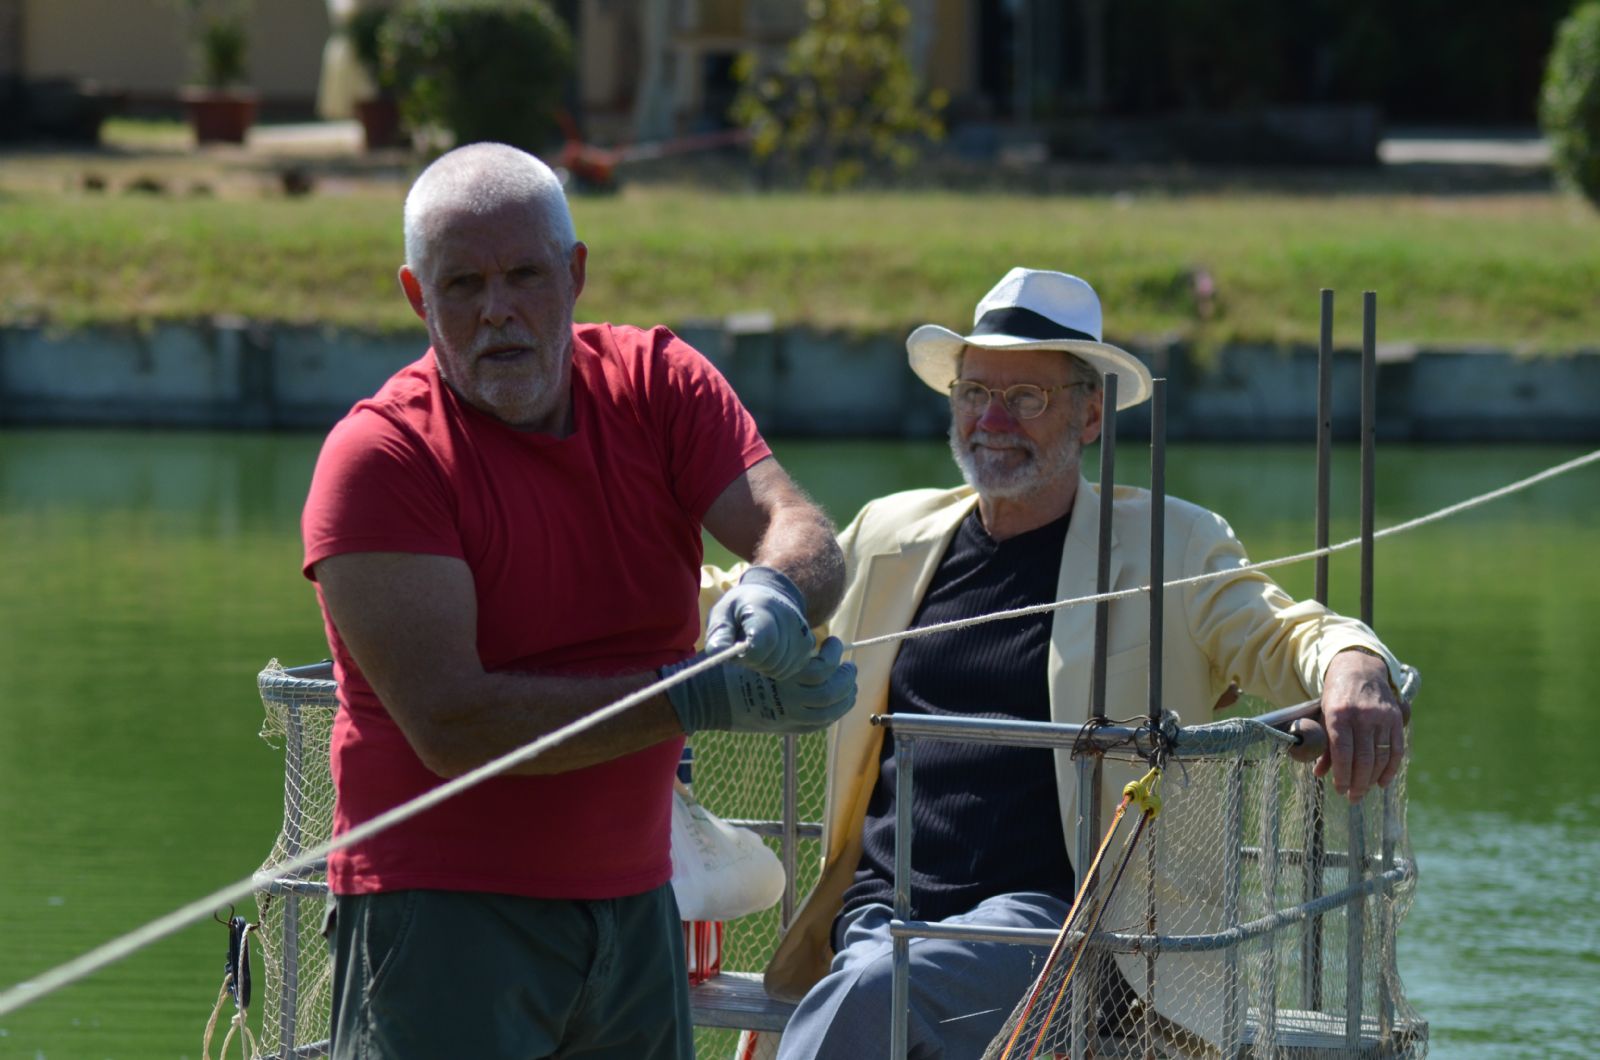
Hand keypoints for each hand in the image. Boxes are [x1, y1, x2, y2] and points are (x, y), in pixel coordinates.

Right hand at [661, 636, 855, 734]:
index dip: (832, 657)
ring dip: (845, 697)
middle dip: (846, 678)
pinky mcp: (782, 728)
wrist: (701, 700)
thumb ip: (770, 645)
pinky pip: (817, 724)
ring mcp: (784, 719)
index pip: (820, 671)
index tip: (832, 642)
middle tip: (849, 665)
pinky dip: (832, 712)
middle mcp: (784, 703)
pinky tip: (835, 699)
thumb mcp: (742, 646)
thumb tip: (807, 644)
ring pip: (828, 712)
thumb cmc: (721, 668)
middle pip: (830, 694)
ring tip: (848, 681)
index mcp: (777, 679)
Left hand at [705, 566, 814, 679]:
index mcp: (764, 607)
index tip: (738, 649)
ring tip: (757, 648)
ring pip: (780, 669)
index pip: (764, 643)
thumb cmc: (741, 607)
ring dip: (764, 666)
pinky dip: (775, 667)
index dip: (747, 655)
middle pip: (770, 660)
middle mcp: (789, 618)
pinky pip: (789, 671)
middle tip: (745, 647)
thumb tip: (717, 652)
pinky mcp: (808, 645)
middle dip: (753, 661)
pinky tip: (769, 653)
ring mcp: (802, 632)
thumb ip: (719, 632)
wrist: (770, 596)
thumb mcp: (723, 613)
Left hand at [1316, 648, 1407, 801]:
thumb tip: (1320, 774)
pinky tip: (1382, 782)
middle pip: (1363, 758)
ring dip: (1372, 779)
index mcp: (1339, 714)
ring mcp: (1382, 717)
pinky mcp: (1396, 719)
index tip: (1339, 790)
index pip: (1342, 751)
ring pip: (1381, 756)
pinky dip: (1390, 769)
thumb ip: (1324, 745)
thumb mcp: (1323, 716)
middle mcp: (1362, 715)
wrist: (1358, 670)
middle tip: (1352, 798)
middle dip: (1358, 782)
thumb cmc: (1336, 697)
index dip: (1342, 774)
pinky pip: (1396, 749)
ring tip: (1363, 792)